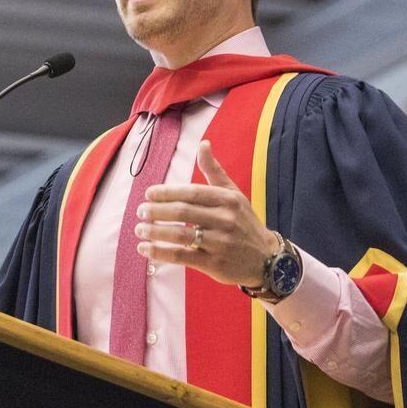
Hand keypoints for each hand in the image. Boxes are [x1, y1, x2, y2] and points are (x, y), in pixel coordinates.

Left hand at [134, 140, 278, 286]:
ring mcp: (220, 243)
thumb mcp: (234, 195)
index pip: (192, 193)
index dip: (167, 193)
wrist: (266, 260)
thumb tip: (203, 143)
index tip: (148, 194)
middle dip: (157, 211)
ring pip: (180, 235)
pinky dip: (160, 253)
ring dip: (155, 232)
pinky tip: (145, 249)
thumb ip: (215, 171)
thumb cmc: (244, 223)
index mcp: (228, 200)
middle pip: (183, 212)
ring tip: (140, 229)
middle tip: (140, 212)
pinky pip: (182, 256)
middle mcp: (225, 220)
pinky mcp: (214, 264)